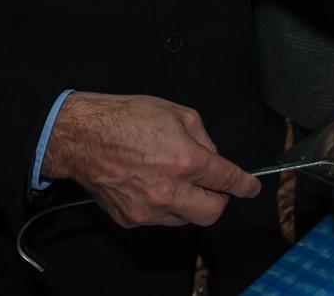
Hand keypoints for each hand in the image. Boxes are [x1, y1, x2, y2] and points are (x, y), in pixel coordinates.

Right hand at [40, 92, 259, 226]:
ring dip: (190, 203)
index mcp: (185, 161)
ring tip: (174, 179)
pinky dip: (164, 206)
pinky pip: (159, 219)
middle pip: (211, 212)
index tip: (251, 187)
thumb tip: (213, 156)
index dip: (245, 185)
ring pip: (185, 218)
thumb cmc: (126, 118)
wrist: (82, 136)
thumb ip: (203, 137)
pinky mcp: (130, 218)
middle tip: (214, 186)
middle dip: (219, 200)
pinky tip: (152, 185)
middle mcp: (168, 191)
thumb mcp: (177, 113)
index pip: (227, 180)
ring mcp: (148, 209)